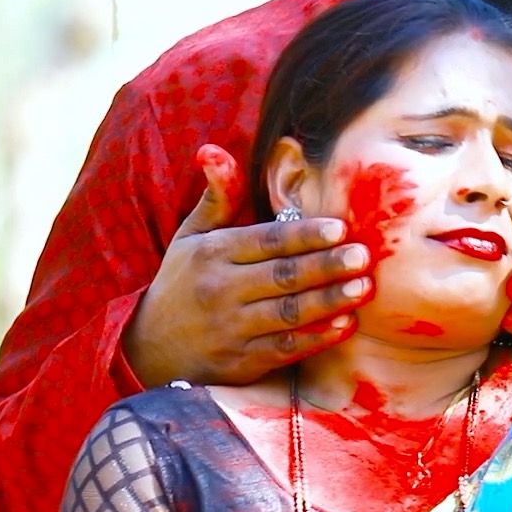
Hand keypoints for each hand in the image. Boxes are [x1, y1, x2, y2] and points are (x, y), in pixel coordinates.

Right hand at [122, 144, 375, 386]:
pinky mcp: (242, 362)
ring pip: (288, 313)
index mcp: (213, 253)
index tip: (340, 228)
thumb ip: (217, 197)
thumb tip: (213, 150)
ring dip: (329, 301)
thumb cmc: (182, 282)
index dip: (304, 235)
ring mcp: (232, 329)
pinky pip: (285, 348)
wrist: (148, 348)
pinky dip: (316, 338)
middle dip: (325, 265)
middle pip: (283, 276)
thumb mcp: (191, 236)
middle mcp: (221, 290)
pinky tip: (345, 325)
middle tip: (363, 255)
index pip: (266, 240)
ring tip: (363, 288)